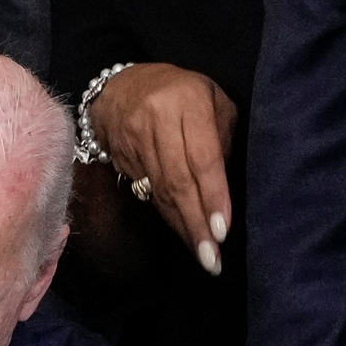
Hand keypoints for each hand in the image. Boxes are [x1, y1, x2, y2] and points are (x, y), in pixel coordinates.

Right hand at [89, 63, 238, 273]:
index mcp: (187, 102)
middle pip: (179, 181)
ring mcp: (134, 141)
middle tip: (212, 259)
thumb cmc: (181, 93)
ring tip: (203, 256)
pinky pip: (148, 193)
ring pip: (161, 192)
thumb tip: (225, 188)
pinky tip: (183, 234)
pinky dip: (168, 216)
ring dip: (183, 227)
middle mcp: (157, 121)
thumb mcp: (212, 100)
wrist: (119, 86)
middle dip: (197, 223)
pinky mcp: (122, 157)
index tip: (223, 230)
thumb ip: (222, 138)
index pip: (202, 157)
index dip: (213, 196)